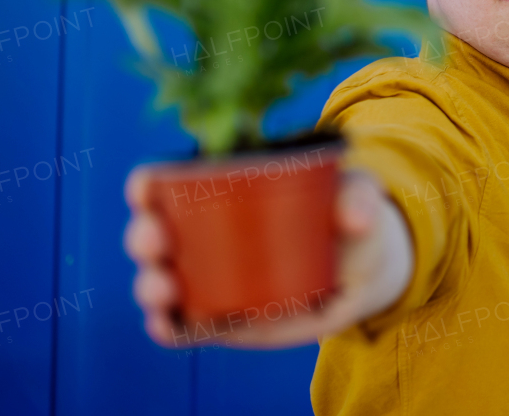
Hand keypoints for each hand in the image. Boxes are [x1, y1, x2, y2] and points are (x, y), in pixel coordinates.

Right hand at [124, 167, 413, 348]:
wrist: (365, 268)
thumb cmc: (349, 217)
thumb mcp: (357, 196)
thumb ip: (359, 197)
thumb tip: (357, 218)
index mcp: (224, 189)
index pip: (168, 181)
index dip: (148, 183)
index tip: (148, 188)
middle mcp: (203, 232)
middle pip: (152, 231)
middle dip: (143, 236)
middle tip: (159, 241)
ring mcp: (207, 277)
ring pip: (159, 281)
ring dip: (150, 285)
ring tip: (167, 289)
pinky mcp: (218, 317)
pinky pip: (181, 324)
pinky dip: (167, 327)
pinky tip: (170, 326)